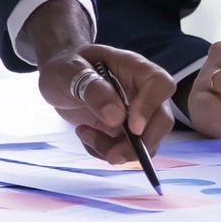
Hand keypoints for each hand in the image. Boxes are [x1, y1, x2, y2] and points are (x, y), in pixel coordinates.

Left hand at [38, 45, 176, 163]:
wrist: (58, 78)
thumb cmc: (66, 66)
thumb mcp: (70, 71)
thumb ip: (92, 89)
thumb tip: (117, 118)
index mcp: (134, 68)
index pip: (160, 84)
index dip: (151, 107)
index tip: (132, 128)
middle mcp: (141, 91)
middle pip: (162, 120)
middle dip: (141, 144)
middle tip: (112, 155)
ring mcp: (135, 114)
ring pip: (146, 142)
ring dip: (116, 150)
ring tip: (84, 132)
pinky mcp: (124, 132)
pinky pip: (126, 151)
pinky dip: (104, 151)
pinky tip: (85, 133)